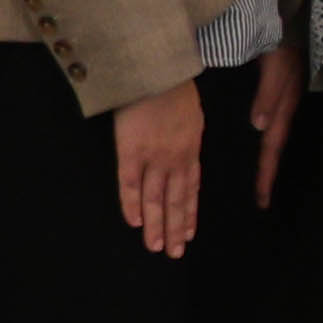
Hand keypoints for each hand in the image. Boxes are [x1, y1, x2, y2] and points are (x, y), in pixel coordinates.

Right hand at [112, 85, 204, 258]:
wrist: (156, 69)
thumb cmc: (172, 84)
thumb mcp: (192, 113)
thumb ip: (188, 136)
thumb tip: (186, 153)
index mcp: (191, 148)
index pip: (191, 188)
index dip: (189, 212)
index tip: (189, 233)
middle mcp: (176, 157)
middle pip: (176, 200)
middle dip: (175, 228)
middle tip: (174, 253)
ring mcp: (153, 156)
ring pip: (156, 199)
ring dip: (156, 225)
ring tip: (156, 247)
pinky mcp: (130, 151)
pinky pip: (131, 183)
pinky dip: (132, 204)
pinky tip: (134, 222)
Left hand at [246, 44, 299, 207]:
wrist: (291, 25)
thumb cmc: (283, 47)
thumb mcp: (275, 70)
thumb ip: (267, 96)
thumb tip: (258, 127)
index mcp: (282, 109)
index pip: (272, 148)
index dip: (266, 174)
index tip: (261, 200)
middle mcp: (282, 110)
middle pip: (274, 148)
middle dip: (267, 174)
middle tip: (260, 201)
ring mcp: (281, 103)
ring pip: (272, 138)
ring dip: (266, 160)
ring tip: (260, 179)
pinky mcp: (276, 95)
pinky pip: (269, 125)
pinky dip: (264, 141)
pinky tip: (256, 142)